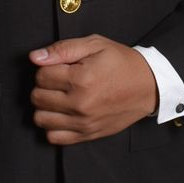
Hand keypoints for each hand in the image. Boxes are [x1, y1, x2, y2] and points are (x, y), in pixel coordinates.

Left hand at [29, 36, 159, 144]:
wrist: (148, 86)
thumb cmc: (121, 62)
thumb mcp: (95, 45)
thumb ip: (63, 49)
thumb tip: (35, 57)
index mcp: (81, 79)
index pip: (40, 76)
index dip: (46, 67)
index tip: (59, 66)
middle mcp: (80, 104)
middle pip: (37, 97)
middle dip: (44, 86)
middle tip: (59, 80)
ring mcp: (83, 122)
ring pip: (41, 118)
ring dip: (45, 106)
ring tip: (59, 96)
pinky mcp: (87, 135)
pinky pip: (54, 138)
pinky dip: (53, 126)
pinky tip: (62, 113)